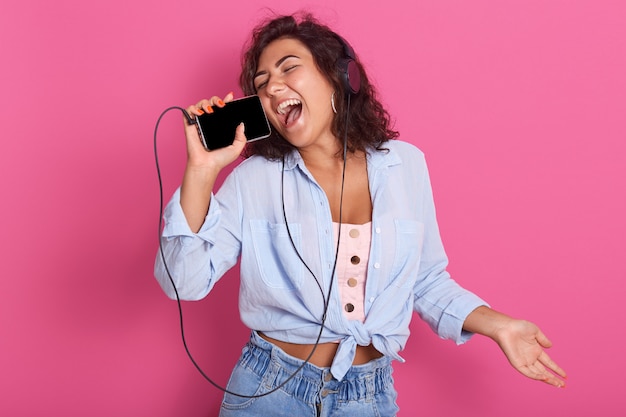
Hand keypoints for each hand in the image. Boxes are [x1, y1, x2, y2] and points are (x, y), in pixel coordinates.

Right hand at [179, 92, 246, 231]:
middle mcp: (210, 123)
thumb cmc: (220, 159)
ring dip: (205, 102)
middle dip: (216, 99)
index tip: (230, 97)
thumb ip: (242, 136)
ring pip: (200, 104)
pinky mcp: (190, 125)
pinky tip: (200, 114)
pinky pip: (189, 111)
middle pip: (211, 103)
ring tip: (210, 110)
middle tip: (221, 105)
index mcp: (220, 126)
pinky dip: (193, 108)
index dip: (226, 100)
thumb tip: (242, 124)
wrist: (207, 165)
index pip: (223, 109)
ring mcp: (199, 123)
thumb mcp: (237, 148)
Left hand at [493, 319, 566, 387]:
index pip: (548, 363)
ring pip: (538, 374)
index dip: (557, 369)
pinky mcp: (517, 363)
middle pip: (544, 371)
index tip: (565, 376)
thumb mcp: (535, 331)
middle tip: (563, 385)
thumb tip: (550, 346)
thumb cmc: (518, 326)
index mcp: (536, 350)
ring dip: (548, 379)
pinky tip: (545, 378)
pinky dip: (536, 376)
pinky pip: (528, 373)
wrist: (506, 327)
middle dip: (554, 378)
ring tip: (558, 384)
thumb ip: (543, 339)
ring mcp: (524, 361)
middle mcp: (531, 357)